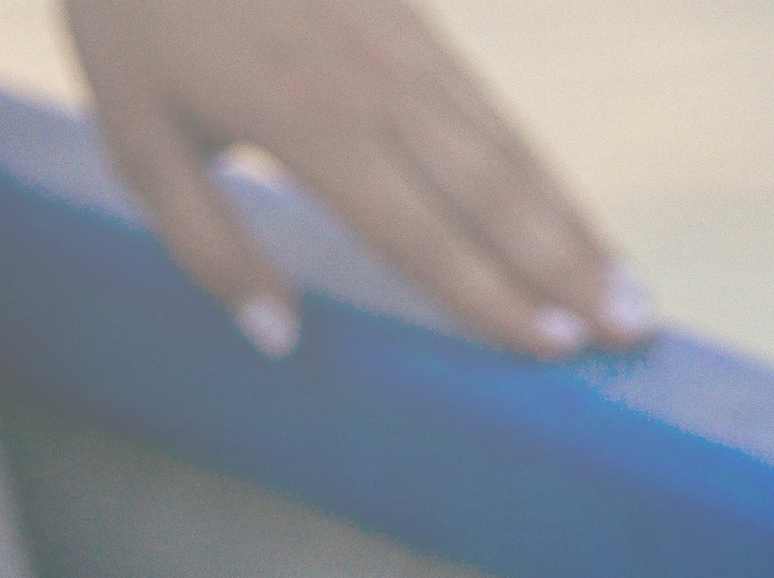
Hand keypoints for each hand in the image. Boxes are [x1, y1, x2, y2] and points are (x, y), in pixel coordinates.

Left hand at [60, 0, 652, 360]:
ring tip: (633, 285)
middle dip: (571, 266)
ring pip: (507, 147)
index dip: (494, 297)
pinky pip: (488, 105)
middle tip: (639, 329)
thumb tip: (280, 338)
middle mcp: (374, 84)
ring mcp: (401, 40)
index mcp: (309, 124)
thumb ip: (206, 245)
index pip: (422, 235)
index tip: (558, 348)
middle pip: (492, 193)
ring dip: (574, 222)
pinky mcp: (409, 11)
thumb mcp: (134, 134)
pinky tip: (569, 208)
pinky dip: (539, 167)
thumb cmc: (135, 10)